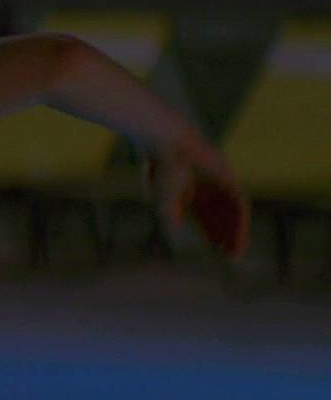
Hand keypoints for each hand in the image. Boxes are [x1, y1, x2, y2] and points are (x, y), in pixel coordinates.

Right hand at [148, 134, 249, 259]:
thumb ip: (170, 214)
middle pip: (222, 219)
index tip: (218, 252)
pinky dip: (239, 218)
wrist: (168, 143)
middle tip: (232, 257)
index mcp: (191, 196)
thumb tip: (176, 229)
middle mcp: (208, 192)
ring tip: (238, 250)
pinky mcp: (227, 177)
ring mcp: (219, 184)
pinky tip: (239, 232)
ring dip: (236, 231)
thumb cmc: (160, 168)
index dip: (212, 236)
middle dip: (227, 237)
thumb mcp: (163, 197)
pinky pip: (239, 202)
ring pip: (232, 213)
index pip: (206, 220)